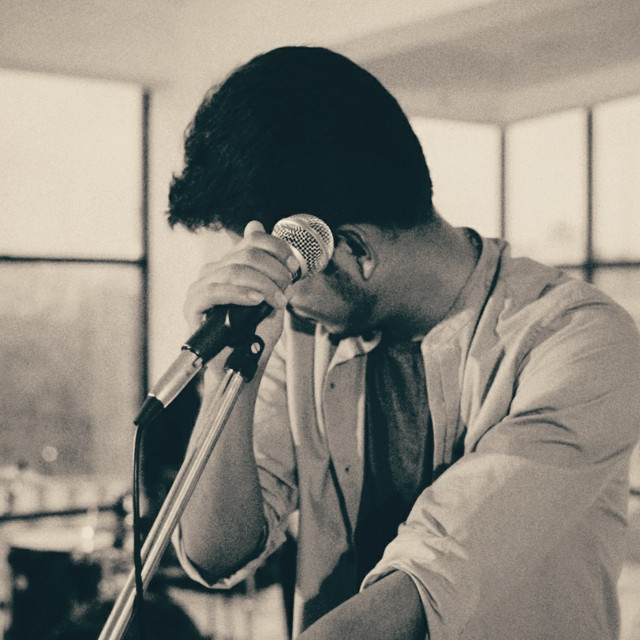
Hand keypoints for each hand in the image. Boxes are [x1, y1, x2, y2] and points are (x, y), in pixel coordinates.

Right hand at [184, 221, 299, 362]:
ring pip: (234, 270)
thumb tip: (262, 230)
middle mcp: (215, 270)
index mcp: (232, 263)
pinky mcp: (193, 305)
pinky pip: (215, 291)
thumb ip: (272, 269)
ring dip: (263, 284)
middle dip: (274, 270)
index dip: (277, 248)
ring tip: (276, 301)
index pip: (252, 239)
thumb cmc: (255, 332)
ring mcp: (201, 286)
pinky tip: (256, 300)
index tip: (293, 266)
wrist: (241, 364)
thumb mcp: (272, 297)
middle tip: (286, 289)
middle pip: (246, 254)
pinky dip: (240, 293)